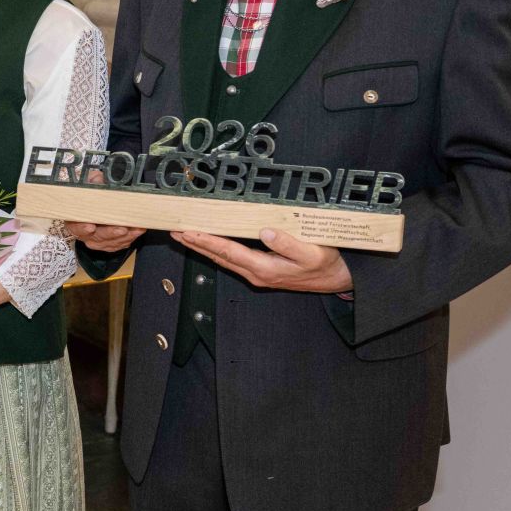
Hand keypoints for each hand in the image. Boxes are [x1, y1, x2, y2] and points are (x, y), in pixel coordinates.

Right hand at [63, 173, 143, 252]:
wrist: (102, 198)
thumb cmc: (94, 191)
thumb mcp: (91, 182)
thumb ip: (93, 182)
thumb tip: (99, 180)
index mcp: (75, 218)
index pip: (75, 226)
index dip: (81, 228)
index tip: (91, 227)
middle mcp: (84, 232)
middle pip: (95, 237)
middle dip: (109, 233)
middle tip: (122, 229)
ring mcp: (97, 239)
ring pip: (109, 243)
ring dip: (124, 237)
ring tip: (136, 229)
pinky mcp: (109, 243)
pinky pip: (119, 244)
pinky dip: (130, 238)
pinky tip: (138, 230)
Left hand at [172, 227, 352, 292]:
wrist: (336, 280)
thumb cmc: (326, 263)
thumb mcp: (313, 253)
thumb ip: (288, 244)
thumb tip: (265, 232)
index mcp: (265, 268)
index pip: (228, 252)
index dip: (206, 241)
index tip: (188, 232)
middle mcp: (256, 273)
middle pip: (219, 257)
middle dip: (195, 244)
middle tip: (174, 231)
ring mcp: (257, 274)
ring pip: (223, 259)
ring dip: (202, 247)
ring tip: (184, 235)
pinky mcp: (260, 271)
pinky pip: (232, 259)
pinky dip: (217, 250)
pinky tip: (208, 242)